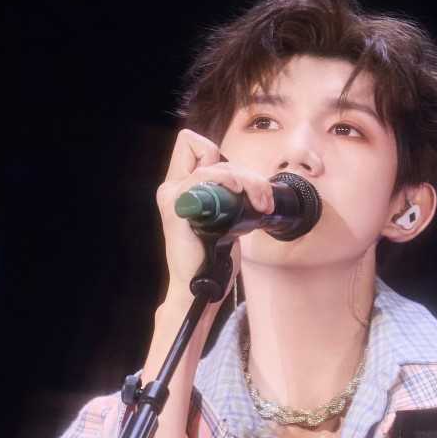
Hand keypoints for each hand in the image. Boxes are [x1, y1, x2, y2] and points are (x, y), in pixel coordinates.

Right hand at [155, 129, 275, 306]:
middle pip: (210, 151)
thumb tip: (251, 188)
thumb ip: (227, 201)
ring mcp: (172, 197)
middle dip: (247, 173)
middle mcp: (173, 189)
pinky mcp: (176, 210)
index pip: (194, 146)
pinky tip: (241, 197)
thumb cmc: (210, 262)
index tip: (242, 187)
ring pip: (213, 165)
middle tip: (264, 200)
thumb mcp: (223, 223)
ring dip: (246, 180)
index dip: (221, 157)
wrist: (198, 291)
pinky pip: (203, 178)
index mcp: (182, 189)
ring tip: (260, 205)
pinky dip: (227, 181)